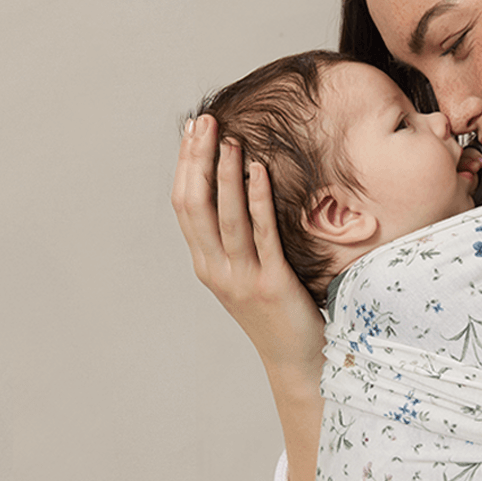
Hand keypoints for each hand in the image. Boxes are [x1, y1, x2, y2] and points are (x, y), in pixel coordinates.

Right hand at [170, 115, 326, 372]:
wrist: (297, 359)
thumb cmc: (277, 311)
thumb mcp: (244, 272)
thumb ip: (235, 238)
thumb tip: (236, 188)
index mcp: (205, 264)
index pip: (184, 204)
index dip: (186, 164)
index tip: (193, 129)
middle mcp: (215, 270)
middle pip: (195, 205)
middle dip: (198, 160)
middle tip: (206, 122)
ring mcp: (241, 278)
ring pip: (225, 217)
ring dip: (226, 174)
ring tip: (231, 138)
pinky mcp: (271, 284)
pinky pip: (262, 235)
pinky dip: (257, 200)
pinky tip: (260, 171)